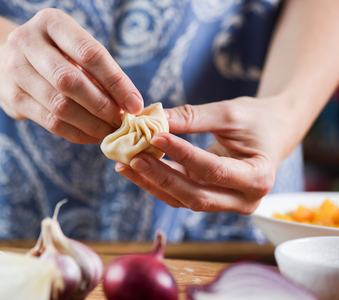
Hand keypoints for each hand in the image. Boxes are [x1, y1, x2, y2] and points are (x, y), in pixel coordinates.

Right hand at [0, 8, 142, 143]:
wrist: (3, 61)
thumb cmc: (54, 55)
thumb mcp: (73, 50)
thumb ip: (98, 71)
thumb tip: (129, 103)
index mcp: (51, 22)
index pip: (90, 53)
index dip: (116, 82)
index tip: (135, 104)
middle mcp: (27, 41)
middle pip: (71, 81)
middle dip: (102, 105)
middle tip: (122, 120)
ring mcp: (15, 70)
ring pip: (60, 106)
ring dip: (91, 124)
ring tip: (110, 131)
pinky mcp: (13, 97)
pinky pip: (50, 122)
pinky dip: (77, 133)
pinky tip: (93, 136)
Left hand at [115, 96, 293, 213]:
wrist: (272, 132)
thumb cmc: (257, 119)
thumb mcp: (229, 113)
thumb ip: (193, 118)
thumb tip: (153, 118)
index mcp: (258, 178)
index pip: (213, 170)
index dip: (183, 154)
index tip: (154, 135)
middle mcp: (244, 200)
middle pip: (196, 195)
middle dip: (162, 177)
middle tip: (133, 158)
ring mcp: (226, 203)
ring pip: (183, 199)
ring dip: (153, 183)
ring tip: (125, 164)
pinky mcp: (209, 197)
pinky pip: (180, 194)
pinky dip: (157, 181)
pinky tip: (135, 168)